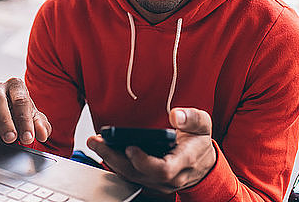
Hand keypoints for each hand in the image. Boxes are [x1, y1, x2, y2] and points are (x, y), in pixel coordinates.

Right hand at [0, 79, 51, 147]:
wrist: (8, 117)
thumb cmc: (21, 115)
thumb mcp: (35, 119)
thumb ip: (41, 125)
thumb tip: (42, 134)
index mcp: (15, 85)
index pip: (20, 100)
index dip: (25, 120)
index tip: (28, 138)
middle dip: (4, 120)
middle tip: (10, 138)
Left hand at [87, 108, 215, 193]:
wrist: (202, 163)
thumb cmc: (198, 141)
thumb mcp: (202, 124)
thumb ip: (191, 118)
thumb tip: (176, 116)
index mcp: (185, 161)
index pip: (163, 169)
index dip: (144, 161)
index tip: (130, 147)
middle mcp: (171, 177)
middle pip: (139, 174)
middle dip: (115, 158)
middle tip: (98, 142)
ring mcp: (159, 183)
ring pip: (131, 176)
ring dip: (111, 160)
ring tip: (96, 142)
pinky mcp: (149, 182)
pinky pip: (129, 176)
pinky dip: (115, 164)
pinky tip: (104, 150)